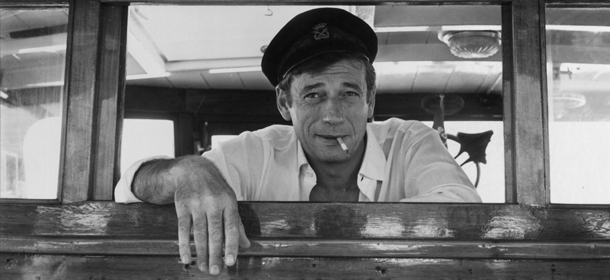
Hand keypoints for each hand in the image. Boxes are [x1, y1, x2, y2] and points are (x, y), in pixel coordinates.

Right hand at [172, 156, 250, 274]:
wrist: (192, 169)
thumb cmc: (215, 189)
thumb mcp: (229, 201)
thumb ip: (237, 224)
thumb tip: (246, 245)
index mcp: (228, 202)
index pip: (232, 227)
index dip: (231, 245)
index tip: (231, 262)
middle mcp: (213, 202)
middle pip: (215, 233)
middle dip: (215, 254)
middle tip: (215, 271)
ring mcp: (196, 204)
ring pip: (199, 233)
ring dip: (201, 254)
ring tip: (203, 268)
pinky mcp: (181, 206)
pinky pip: (183, 229)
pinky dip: (184, 245)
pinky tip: (187, 258)